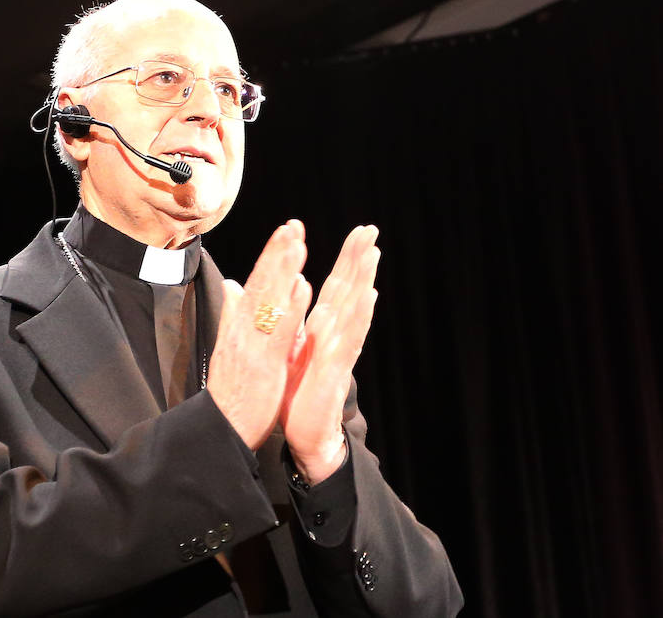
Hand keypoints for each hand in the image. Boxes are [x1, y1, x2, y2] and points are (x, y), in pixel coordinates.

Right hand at [206, 221, 312, 449]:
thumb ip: (233, 312)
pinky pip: (279, 331)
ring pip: (268, 301)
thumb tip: (233, 283)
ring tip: (298, 243)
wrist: (222, 427)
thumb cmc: (232, 389)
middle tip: (293, 225)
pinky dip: (290, 307)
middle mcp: (241, 330)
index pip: (254, 282)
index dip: (270, 256)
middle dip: (277, 252)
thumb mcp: (230, 345)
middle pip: (260, 284)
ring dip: (284, 270)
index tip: (286, 230)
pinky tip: (303, 287)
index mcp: (237, 326)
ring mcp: (251, 345)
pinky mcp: (263, 364)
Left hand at [280, 225, 379, 483]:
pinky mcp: (333, 372)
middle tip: (371, 229)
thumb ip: (296, 323)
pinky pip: (347, 341)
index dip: (347, 260)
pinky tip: (367, 299)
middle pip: (350, 292)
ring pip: (353, 311)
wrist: (306, 436)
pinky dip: (357, 319)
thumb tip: (297, 297)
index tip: (358, 232)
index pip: (336, 288)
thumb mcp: (293, 352)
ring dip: (363, 282)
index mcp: (322, 330)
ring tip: (372, 255)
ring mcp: (337, 353)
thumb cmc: (300, 394)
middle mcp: (335, 337)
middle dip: (359, 261)